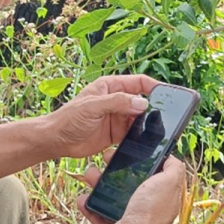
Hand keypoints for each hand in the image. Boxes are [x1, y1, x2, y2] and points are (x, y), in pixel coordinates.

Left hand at [40, 74, 158, 159]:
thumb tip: (142, 102)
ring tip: (157, 130)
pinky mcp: (116, 134)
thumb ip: (117, 102)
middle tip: (166, 116)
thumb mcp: (92, 107)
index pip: (138, 82)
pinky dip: (141, 137)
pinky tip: (146, 141)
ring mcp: (117, 117)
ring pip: (140, 118)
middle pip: (142, 101)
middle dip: (154, 108)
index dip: (153, 87)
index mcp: (110, 86)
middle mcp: (116, 100)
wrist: (56, 140)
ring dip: (148, 124)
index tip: (167, 94)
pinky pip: (134, 134)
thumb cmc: (68, 118)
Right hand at [78, 153, 185, 223]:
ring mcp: (132, 217)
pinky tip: (84, 198)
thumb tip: (171, 158)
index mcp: (161, 193)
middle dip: (115, 170)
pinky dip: (90, 207)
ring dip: (99, 185)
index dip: (140, 160)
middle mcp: (148, 205)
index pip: (152, 172)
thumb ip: (174, 168)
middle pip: (129, 182)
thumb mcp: (169, 182)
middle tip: (105, 159)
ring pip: (112, 197)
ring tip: (90, 175)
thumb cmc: (151, 210)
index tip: (127, 151)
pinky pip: (100, 214)